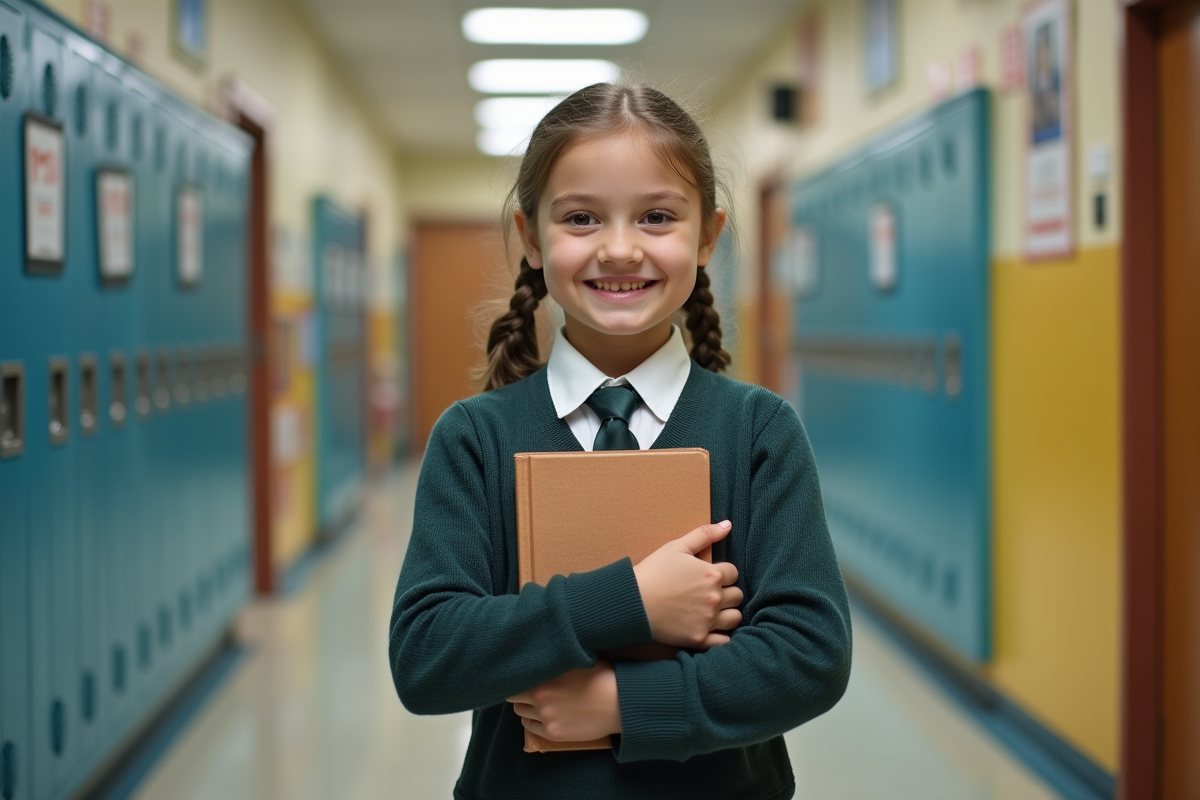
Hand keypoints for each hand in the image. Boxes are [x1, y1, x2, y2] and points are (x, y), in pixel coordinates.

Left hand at [506, 662, 620, 741]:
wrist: (618, 704)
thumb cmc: (602, 677)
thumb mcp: (577, 660)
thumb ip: (555, 660)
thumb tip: (543, 654)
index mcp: (543, 680)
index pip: (514, 680)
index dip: (518, 677)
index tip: (524, 676)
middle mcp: (540, 700)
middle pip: (514, 698)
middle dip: (520, 692)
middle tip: (530, 689)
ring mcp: (546, 719)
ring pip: (521, 713)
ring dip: (526, 707)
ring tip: (538, 703)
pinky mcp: (554, 734)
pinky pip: (531, 728)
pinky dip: (532, 721)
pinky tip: (541, 715)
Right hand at [632, 521, 742, 648]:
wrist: (632, 602)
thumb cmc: (652, 572)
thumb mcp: (676, 547)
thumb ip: (704, 534)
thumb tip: (728, 524)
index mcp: (712, 574)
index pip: (733, 573)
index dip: (723, 573)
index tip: (709, 577)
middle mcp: (714, 598)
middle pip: (737, 596)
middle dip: (727, 593)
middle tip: (710, 593)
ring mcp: (708, 620)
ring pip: (735, 618)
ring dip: (727, 613)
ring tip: (712, 610)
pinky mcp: (699, 638)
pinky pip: (724, 641)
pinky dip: (721, 635)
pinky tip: (711, 629)